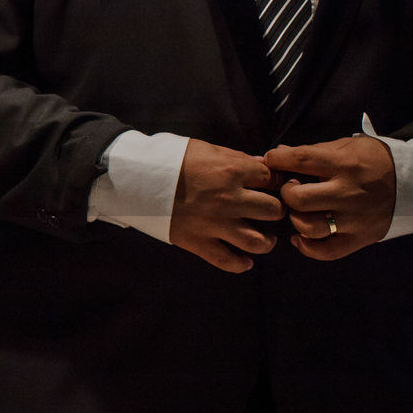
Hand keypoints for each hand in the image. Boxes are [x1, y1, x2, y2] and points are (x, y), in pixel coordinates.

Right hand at [169, 139, 284, 272]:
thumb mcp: (205, 148)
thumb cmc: (170, 159)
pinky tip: (245, 261)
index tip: (271, 186)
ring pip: (257, 241)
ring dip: (266, 241)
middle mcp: (229, 199)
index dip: (275, 182)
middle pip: (273, 210)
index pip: (272, 179)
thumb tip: (260, 166)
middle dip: (276, 210)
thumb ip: (235, 158)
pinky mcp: (198, 242)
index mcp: (232, 171)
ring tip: (265, 239)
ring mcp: (214, 224)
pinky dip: (240, 264)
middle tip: (270, 211)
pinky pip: (227, 261)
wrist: (136, 178)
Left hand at [265, 137, 395, 259]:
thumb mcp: (346, 147)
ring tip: (298, 211)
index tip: (269, 161)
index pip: (300, 160)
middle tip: (289, 189)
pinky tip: (299, 237)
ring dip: (295, 219)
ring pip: (310, 227)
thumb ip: (311, 152)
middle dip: (285, 193)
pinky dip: (307, 247)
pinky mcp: (360, 237)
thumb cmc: (372, 161)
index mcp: (344, 164)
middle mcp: (349, 193)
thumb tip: (275, 155)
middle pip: (299, 199)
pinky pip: (326, 251)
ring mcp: (355, 218)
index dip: (276, 161)